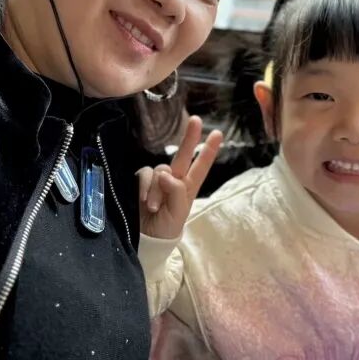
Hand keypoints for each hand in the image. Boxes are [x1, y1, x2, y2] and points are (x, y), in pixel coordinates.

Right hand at [137, 116, 222, 239]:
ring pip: (160, 170)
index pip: (201, 167)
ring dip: (156, 189)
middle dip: (189, 137)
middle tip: (196, 120)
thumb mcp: (177, 215)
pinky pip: (144, 174)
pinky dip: (144, 185)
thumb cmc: (165, 228)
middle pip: (183, 155)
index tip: (217, 134)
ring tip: (152, 206)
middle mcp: (174, 180)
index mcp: (188, 188)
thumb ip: (176, 192)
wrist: (145, 239)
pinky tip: (144, 199)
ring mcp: (157, 180)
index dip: (208, 150)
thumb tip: (166, 173)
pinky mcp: (141, 181)